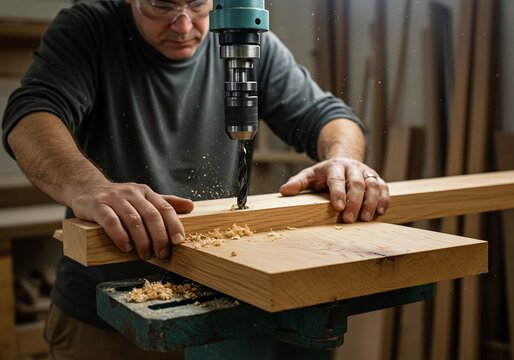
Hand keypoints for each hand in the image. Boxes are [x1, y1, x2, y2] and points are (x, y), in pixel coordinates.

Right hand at [69, 182, 193, 259]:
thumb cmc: (119, 199)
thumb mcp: (143, 198)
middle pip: (151, 215)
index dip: (174, 225)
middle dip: (159, 237)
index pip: (165, 208)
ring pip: (133, 220)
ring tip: (145, 255)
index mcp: (146, 192)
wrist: (86, 189)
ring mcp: (114, 198)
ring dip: (142, 240)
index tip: (179, 242)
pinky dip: (120, 236)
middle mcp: (132, 193)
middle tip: (162, 254)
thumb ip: (165, 203)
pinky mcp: (97, 206)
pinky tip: (126, 247)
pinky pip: (111, 221)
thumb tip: (191, 206)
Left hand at [279, 157, 388, 222]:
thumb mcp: (309, 175)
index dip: (338, 193)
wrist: (343, 161)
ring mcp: (367, 172)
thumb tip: (283, 191)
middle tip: (350, 219)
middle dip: (355, 202)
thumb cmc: (324, 174)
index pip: (337, 179)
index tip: (337, 207)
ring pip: (373, 185)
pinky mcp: (377, 179)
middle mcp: (353, 167)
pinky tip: (379, 213)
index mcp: (335, 166)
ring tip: (365, 219)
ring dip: (371, 203)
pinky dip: (384, 200)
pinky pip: (384, 188)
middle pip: (357, 183)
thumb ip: (298, 183)